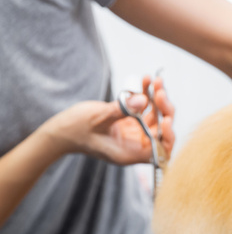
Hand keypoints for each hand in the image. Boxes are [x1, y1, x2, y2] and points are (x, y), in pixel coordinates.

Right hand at [40, 76, 174, 164]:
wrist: (61, 131)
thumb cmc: (76, 130)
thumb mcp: (97, 119)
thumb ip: (121, 110)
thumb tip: (143, 100)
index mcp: (130, 153)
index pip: (160, 150)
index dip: (168, 136)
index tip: (167, 119)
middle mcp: (136, 144)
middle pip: (161, 129)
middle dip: (164, 110)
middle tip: (159, 91)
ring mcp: (134, 132)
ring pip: (156, 116)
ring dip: (157, 98)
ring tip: (155, 80)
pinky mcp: (130, 121)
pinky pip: (145, 107)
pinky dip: (147, 94)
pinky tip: (147, 80)